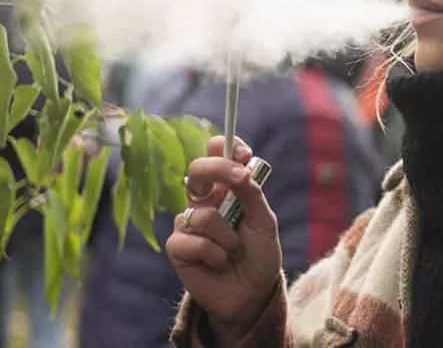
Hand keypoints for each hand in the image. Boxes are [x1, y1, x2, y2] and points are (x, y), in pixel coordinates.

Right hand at [165, 136, 281, 339]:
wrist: (252, 294)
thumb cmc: (259, 255)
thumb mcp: (264, 223)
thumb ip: (252, 194)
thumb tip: (242, 168)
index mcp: (226, 189)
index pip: (217, 156)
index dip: (226, 147)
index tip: (243, 153)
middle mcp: (204, 201)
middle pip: (197, 170)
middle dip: (217, 170)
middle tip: (240, 179)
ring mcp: (188, 222)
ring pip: (204, 215)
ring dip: (228, 238)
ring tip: (235, 253)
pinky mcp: (177, 247)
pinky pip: (194, 241)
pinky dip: (216, 255)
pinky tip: (219, 265)